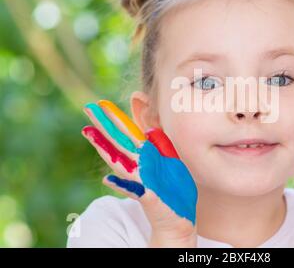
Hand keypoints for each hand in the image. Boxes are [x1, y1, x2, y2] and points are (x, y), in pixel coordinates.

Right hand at [81, 100, 197, 246]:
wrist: (180, 215)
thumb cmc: (174, 187)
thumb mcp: (170, 159)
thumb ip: (160, 142)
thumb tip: (148, 127)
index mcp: (145, 155)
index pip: (128, 133)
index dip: (116, 118)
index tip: (101, 103)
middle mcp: (139, 166)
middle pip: (118, 142)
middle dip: (104, 125)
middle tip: (88, 108)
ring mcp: (141, 181)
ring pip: (120, 162)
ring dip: (104, 148)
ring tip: (89, 133)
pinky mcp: (148, 197)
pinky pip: (134, 191)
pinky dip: (120, 186)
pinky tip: (108, 179)